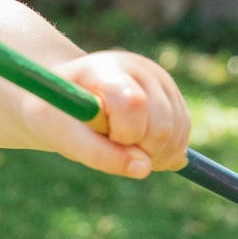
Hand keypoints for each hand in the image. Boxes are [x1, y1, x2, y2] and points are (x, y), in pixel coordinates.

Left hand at [18, 50, 189, 179]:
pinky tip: (138, 148)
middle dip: (141, 150)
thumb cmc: (54, 114)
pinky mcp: (172, 97)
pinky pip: (183, 135)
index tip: (105, 138)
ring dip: (154, 156)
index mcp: (107, 69)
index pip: (134, 104)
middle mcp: (140, 70)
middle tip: (113, 148)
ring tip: (121, 149)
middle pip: (163, 123)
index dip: (124, 135)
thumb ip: (97, 152)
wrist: (62, 97)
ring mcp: (161, 82)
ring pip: (178, 132)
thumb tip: (144, 169)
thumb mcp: (59, 134)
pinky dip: (164, 153)